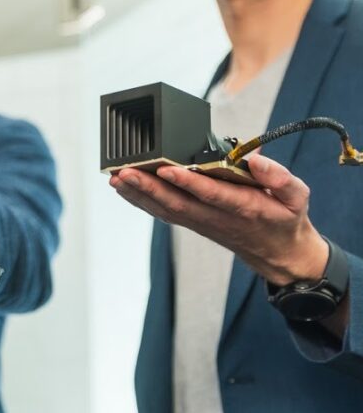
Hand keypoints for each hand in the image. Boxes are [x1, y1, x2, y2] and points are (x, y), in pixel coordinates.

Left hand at [110, 153, 327, 284]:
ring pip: (165, 209)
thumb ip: (281, 178)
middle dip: (149, 187)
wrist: (278, 252)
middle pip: (177, 203)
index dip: (187, 182)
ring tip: (116, 176)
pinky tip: (123, 187)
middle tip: (125, 171)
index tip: (167, 169)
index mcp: (244, 207)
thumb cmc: (284, 218)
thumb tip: (257, 160)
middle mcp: (216, 217)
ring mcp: (200, 222)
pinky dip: (140, 200)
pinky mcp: (191, 222)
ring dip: (138, 194)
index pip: (211, 194)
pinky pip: (162, 213)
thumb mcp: (297, 197)